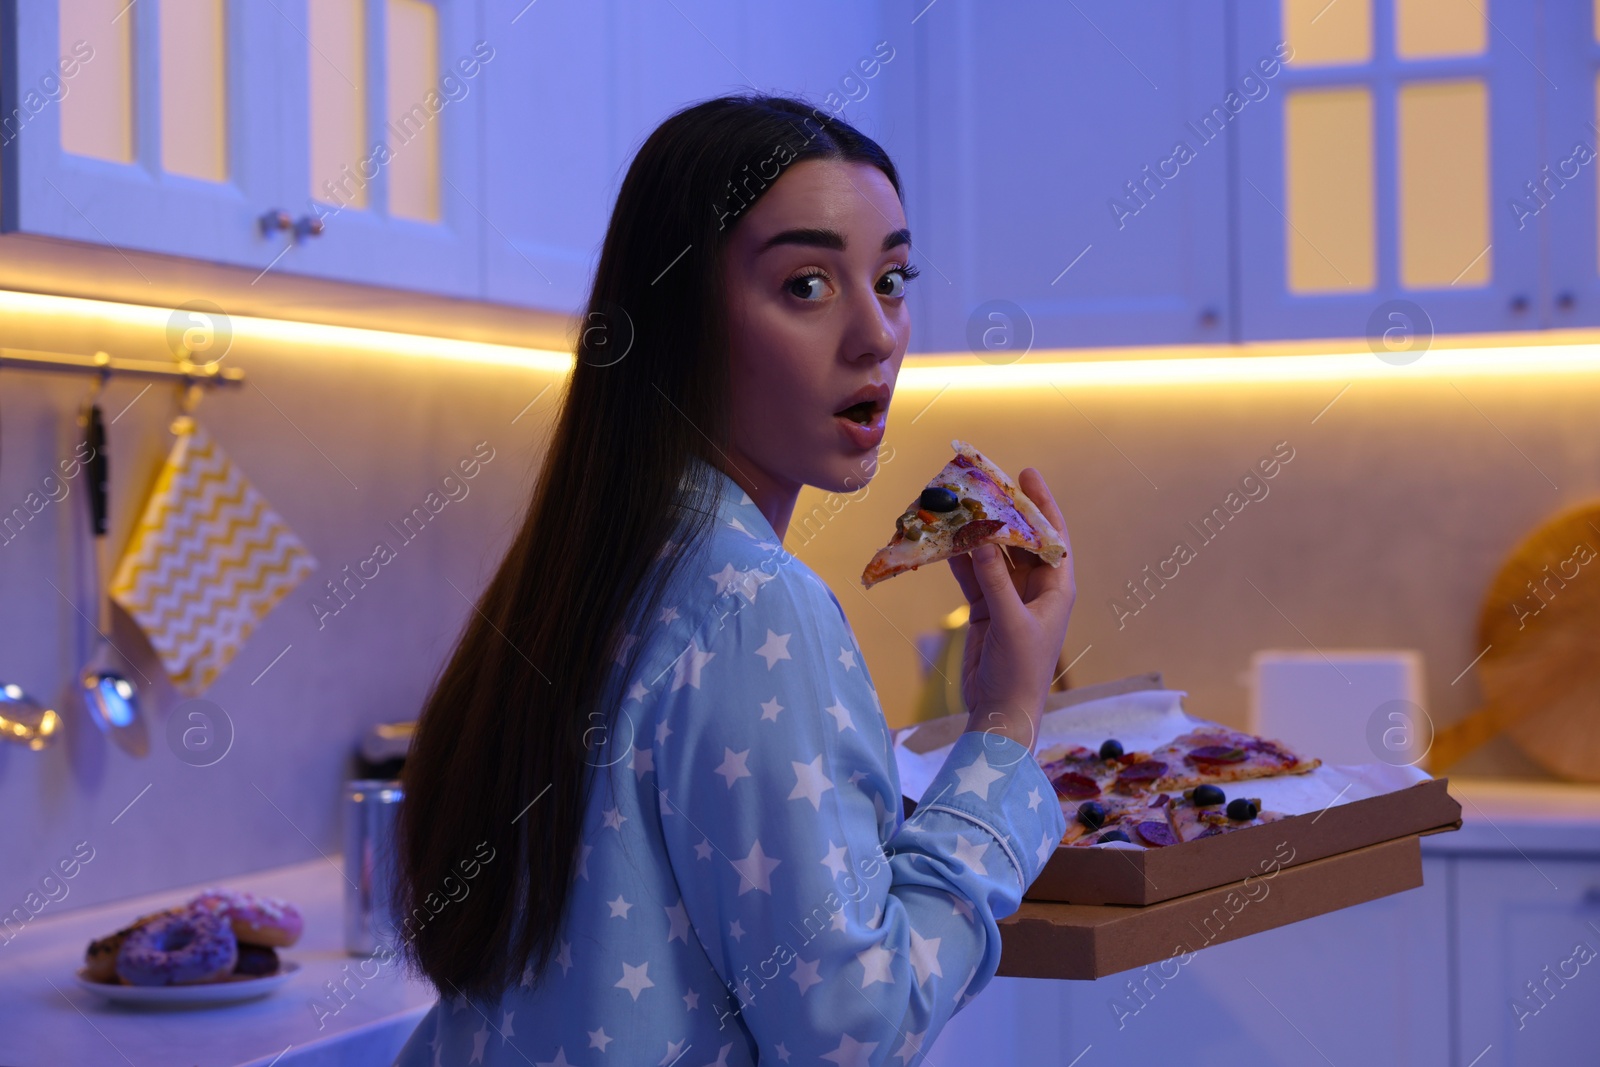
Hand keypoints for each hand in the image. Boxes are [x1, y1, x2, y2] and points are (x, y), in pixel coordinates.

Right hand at [946, 468, 1075, 752]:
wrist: (1001, 713)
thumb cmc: (1019, 672)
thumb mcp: (1011, 624)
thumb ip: (996, 581)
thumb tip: (982, 541)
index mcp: (1057, 589)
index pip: (1053, 536)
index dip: (1042, 504)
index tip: (1027, 474)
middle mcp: (1036, 589)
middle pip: (1020, 540)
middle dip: (1002, 514)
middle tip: (981, 484)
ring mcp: (1009, 598)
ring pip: (992, 556)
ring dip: (976, 535)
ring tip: (956, 507)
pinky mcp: (986, 610)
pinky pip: (973, 576)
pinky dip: (959, 560)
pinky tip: (944, 542)